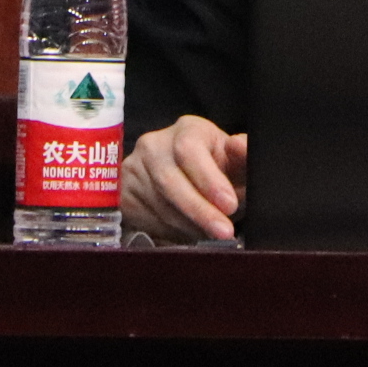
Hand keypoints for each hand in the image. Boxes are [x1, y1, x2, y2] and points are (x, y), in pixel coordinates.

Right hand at [121, 114, 249, 242]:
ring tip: (210, 236)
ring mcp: (134, 168)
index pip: (189, 149)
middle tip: (223, 231)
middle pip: (170, 180)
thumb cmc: (216, 168)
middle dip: (199, 210)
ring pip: (159, 204)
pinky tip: (187, 235)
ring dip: (188, 225)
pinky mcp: (123, 193)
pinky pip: (144, 218)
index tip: (230, 204)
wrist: (186, 178)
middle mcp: (155, 144)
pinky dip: (169, 232)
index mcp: (187, 130)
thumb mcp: (235, 161)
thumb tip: (239, 146)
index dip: (209, 179)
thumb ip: (243, 156)